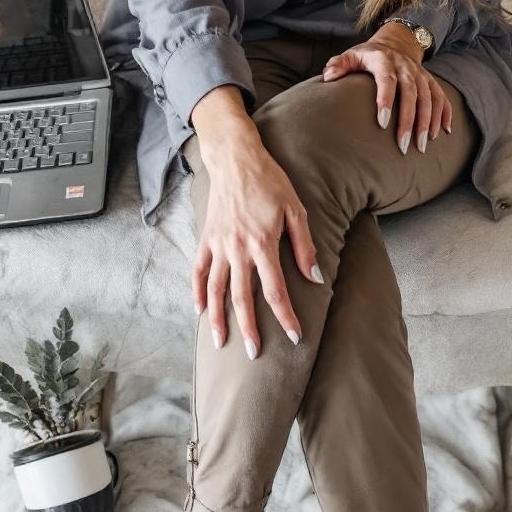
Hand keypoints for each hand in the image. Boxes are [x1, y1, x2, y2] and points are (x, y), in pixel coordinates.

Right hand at [190, 107, 323, 359]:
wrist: (235, 157)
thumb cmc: (270, 181)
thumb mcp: (295, 209)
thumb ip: (304, 246)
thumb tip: (314, 277)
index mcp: (263, 243)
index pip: (275, 289)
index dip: (285, 316)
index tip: (294, 336)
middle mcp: (238, 248)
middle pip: (242, 297)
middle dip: (248, 328)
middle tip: (253, 354)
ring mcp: (219, 245)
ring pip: (215, 289)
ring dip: (218, 318)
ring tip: (220, 342)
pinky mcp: (206, 239)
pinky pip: (198, 270)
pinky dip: (197, 292)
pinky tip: (200, 311)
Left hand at [322, 23, 452, 154]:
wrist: (396, 42)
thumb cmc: (369, 56)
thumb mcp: (353, 55)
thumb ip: (339, 65)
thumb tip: (328, 77)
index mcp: (385, 61)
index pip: (388, 81)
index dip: (386, 101)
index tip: (382, 124)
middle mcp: (406, 67)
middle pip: (412, 94)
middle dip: (409, 121)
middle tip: (404, 146)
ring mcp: (420, 75)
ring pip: (429, 98)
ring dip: (428, 122)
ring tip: (422, 146)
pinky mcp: (430, 82)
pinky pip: (442, 97)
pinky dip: (445, 114)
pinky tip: (444, 133)